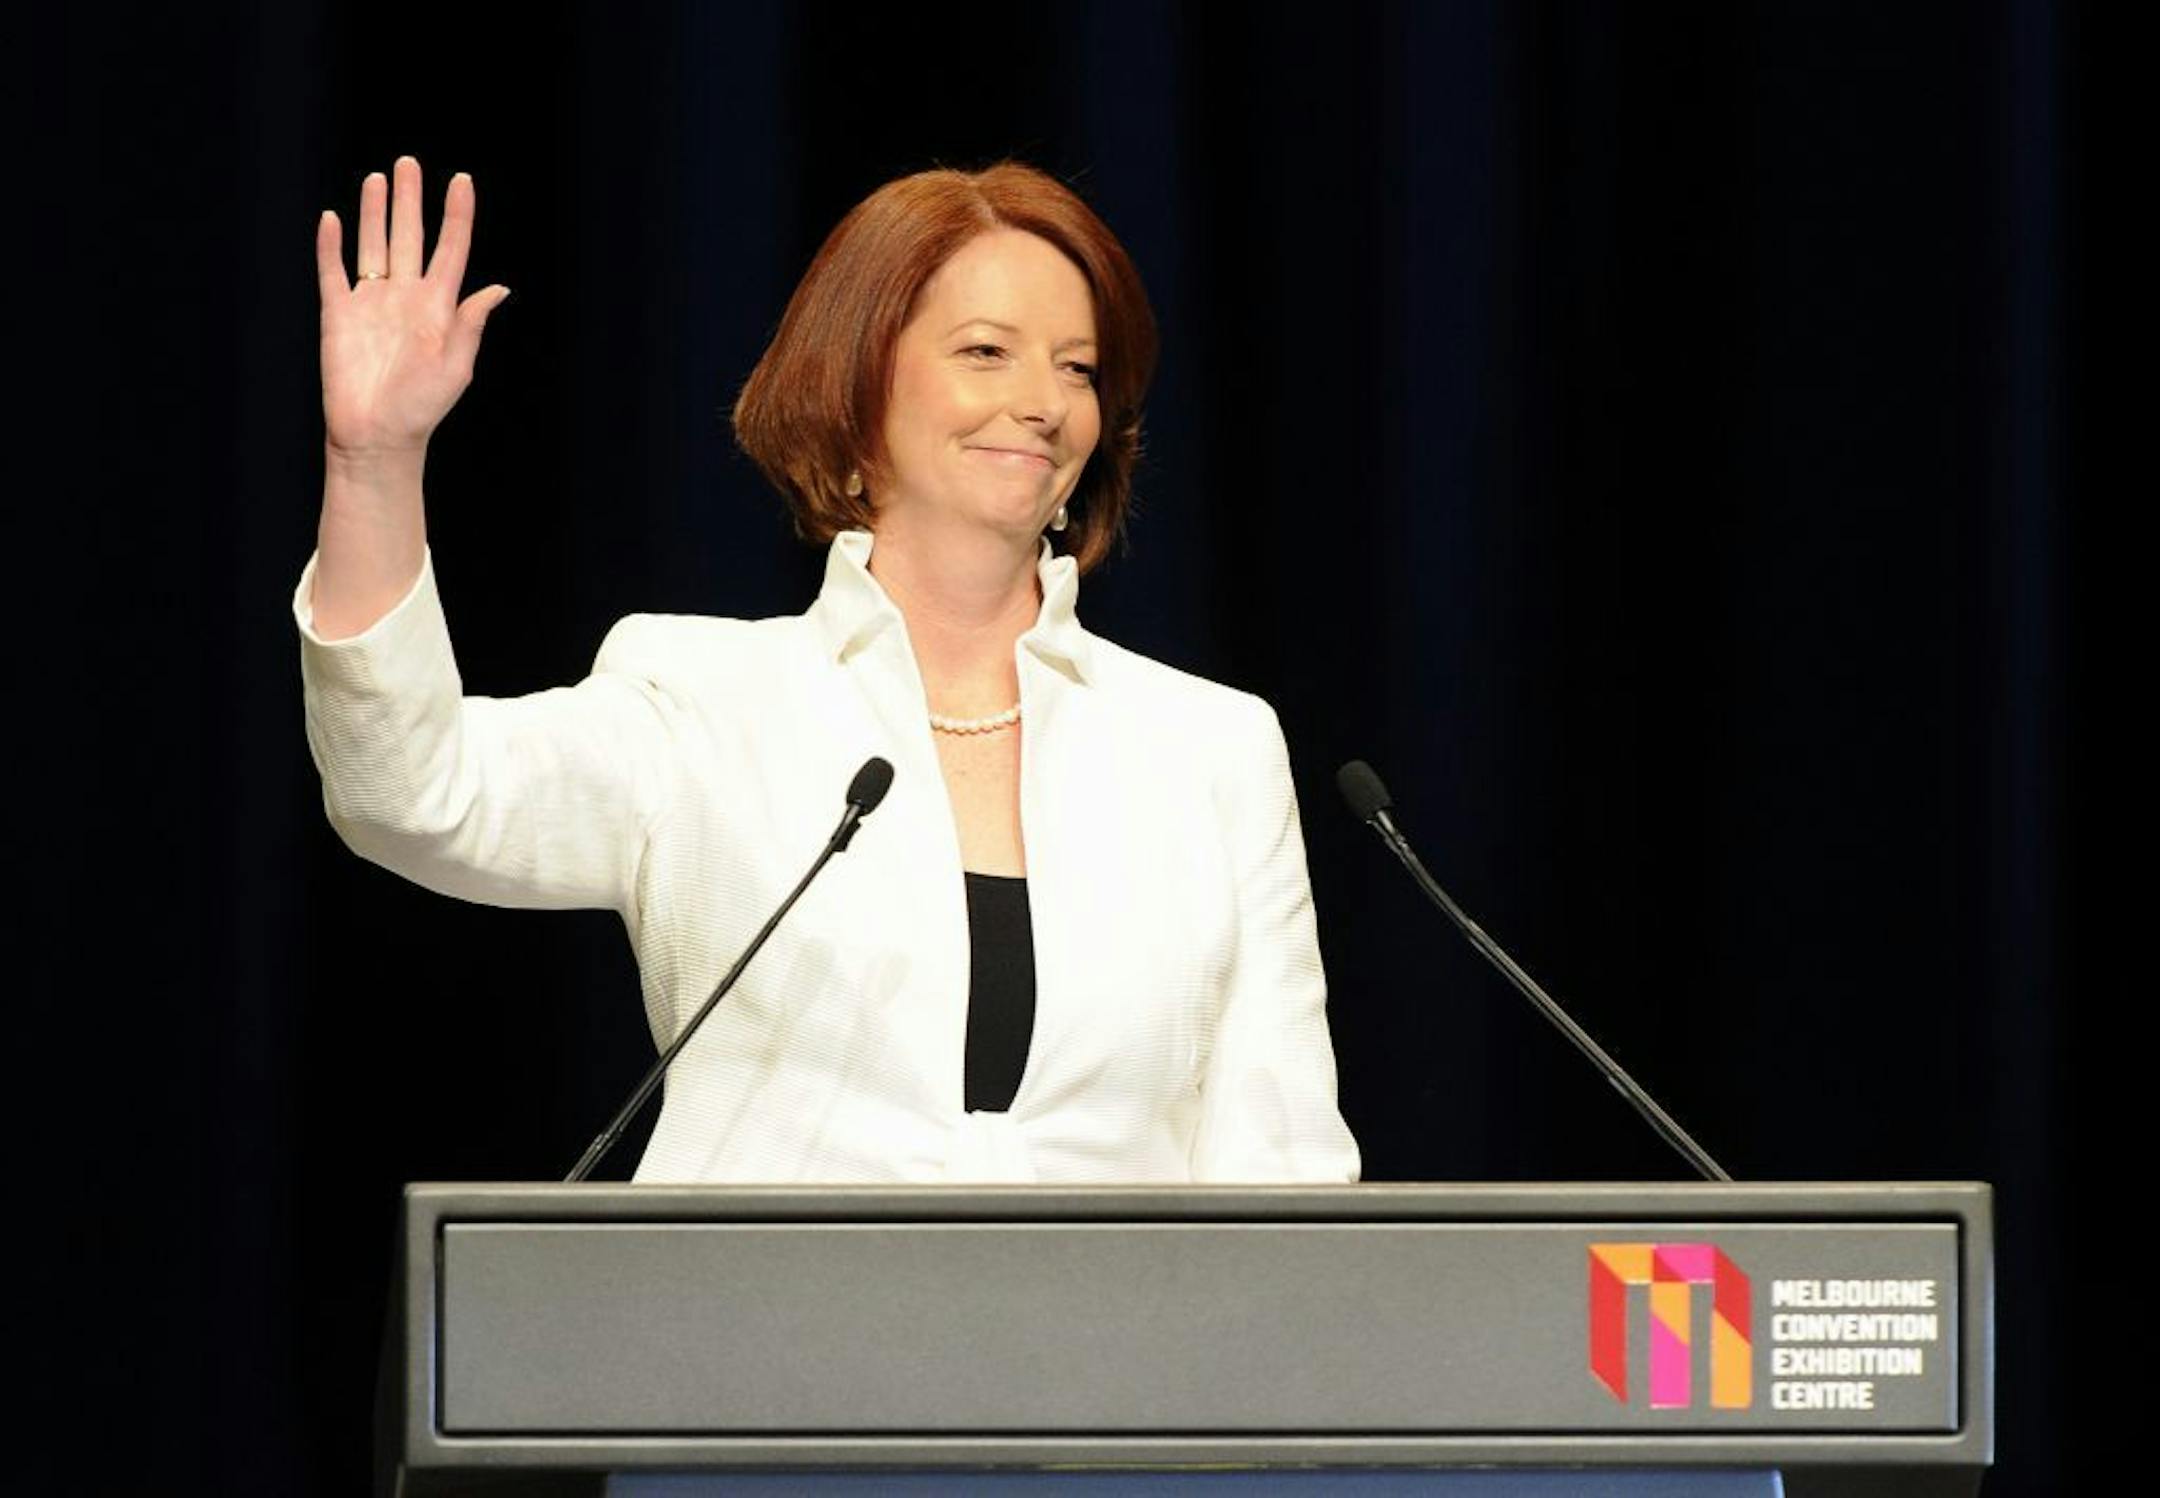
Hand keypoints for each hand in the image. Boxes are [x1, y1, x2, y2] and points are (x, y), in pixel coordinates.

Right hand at [316, 156, 510, 461]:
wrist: (376, 435)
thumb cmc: (422, 407)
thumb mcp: (456, 366)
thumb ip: (471, 323)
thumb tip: (499, 289)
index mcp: (438, 307)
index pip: (450, 250)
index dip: (457, 216)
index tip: (462, 181)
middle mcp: (405, 297)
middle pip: (408, 236)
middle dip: (410, 201)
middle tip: (410, 163)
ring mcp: (371, 303)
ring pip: (373, 245)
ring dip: (375, 212)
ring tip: (380, 179)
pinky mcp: (338, 314)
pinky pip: (333, 272)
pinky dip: (331, 246)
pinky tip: (333, 219)